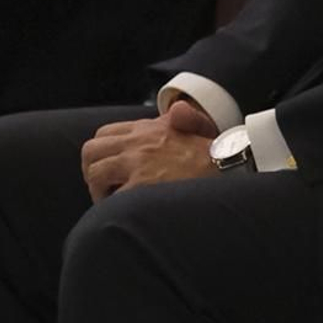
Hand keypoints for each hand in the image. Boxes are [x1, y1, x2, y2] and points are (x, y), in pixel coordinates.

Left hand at [82, 103, 217, 202]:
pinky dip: (113, 207)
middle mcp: (138, 142)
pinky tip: (126, 213)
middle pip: (91, 150)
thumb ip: (186, 118)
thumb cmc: (219, 156)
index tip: (112, 168)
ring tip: (113, 201)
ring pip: (95, 173)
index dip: (104, 153)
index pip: (106, 133)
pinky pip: (110, 198)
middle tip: (105, 186)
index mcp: (149, 128)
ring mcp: (138, 164)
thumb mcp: (201, 128)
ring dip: (99, 190)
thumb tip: (178, 109)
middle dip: (92, 169)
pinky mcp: (140, 187)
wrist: (231, 169)